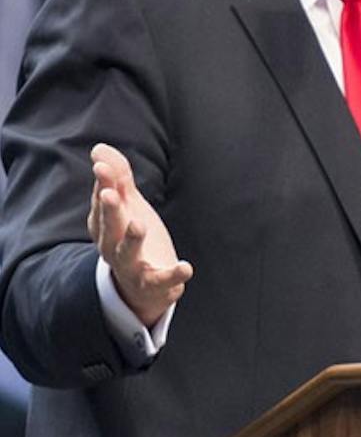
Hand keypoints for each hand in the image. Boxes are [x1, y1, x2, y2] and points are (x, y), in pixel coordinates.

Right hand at [86, 143, 191, 327]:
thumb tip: (99, 148)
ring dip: (132, 239)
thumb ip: (118, 179)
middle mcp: (113, 247)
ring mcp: (132, 267)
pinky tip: (186, 267)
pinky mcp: (153, 284)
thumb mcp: (129, 207)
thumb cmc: (132, 237)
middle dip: (109, 210)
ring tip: (139, 224)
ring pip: (127, 254)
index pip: (102, 204)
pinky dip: (173, 276)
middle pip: (109, 228)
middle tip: (110, 193)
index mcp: (105, 227)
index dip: (103, 185)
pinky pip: (161, 281)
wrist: (142, 288)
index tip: (102, 166)